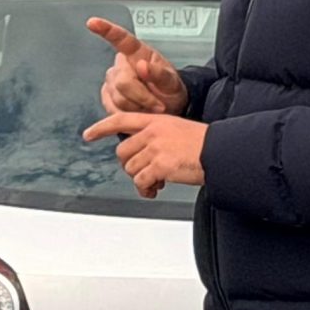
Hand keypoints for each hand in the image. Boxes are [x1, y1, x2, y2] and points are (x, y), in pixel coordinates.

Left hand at [82, 109, 206, 198]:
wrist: (221, 152)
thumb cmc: (204, 144)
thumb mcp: (176, 130)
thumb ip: (156, 137)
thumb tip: (141, 155)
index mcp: (156, 121)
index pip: (121, 119)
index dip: (101, 128)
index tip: (89, 135)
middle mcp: (152, 132)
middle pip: (123, 152)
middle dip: (130, 166)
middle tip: (145, 173)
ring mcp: (155, 148)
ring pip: (131, 169)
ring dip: (141, 180)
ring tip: (154, 183)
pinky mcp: (160, 165)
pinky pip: (141, 181)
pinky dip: (146, 189)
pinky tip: (154, 190)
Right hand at [88, 17, 186, 117]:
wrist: (167, 107)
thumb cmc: (169, 90)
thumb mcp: (173, 82)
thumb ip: (160, 74)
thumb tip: (142, 66)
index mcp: (137, 53)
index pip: (121, 39)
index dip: (106, 30)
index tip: (92, 22)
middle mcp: (120, 65)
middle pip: (122, 82)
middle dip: (142, 97)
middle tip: (159, 105)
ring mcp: (111, 81)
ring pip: (119, 99)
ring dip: (138, 107)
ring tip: (150, 106)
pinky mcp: (107, 97)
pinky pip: (114, 110)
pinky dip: (130, 114)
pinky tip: (139, 109)